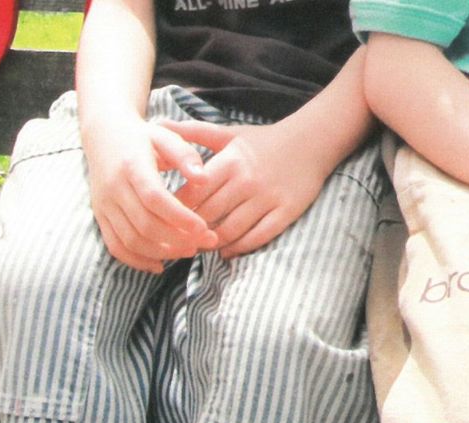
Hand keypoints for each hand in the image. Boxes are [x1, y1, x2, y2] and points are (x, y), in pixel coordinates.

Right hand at [84, 117, 218, 271]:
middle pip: (145, 225)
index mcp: (131, 166)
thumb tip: (203, 180)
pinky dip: (137, 261)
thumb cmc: (141, 137)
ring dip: (162, 252)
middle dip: (178, 240)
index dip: (180, 217)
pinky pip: (116, 247)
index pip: (155, 199)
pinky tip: (159, 264)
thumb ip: (185, 155)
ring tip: (188, 251)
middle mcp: (114, 189)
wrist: (103, 136)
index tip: (204, 228)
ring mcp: (104, 206)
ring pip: (132, 241)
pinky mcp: (100, 218)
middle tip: (205, 242)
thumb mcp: (165, 136)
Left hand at [161, 119, 329, 257]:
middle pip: (208, 215)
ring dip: (211, 243)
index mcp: (229, 162)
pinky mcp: (285, 212)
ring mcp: (267, 198)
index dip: (176, 211)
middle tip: (178, 242)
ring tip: (200, 247)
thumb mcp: (227, 134)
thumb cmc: (262, 141)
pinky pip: (257, 237)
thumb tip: (157, 124)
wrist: (311, 141)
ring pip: (230, 230)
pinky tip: (226, 251)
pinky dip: (239, 248)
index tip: (166, 220)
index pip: (193, 194)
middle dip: (190, 231)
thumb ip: (192, 133)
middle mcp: (246, 180)